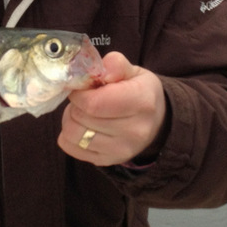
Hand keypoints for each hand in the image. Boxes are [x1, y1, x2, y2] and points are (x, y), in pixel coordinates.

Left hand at [58, 51, 166, 166]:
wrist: (157, 122)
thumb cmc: (141, 92)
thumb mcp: (134, 72)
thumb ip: (116, 65)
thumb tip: (103, 70)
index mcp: (141, 102)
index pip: (94, 103)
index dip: (79, 93)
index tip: (81, 87)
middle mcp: (134, 131)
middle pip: (82, 118)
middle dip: (75, 104)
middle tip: (83, 98)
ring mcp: (121, 151)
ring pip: (74, 135)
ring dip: (70, 119)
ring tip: (81, 112)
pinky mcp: (108, 161)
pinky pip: (72, 149)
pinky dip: (69, 136)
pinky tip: (82, 126)